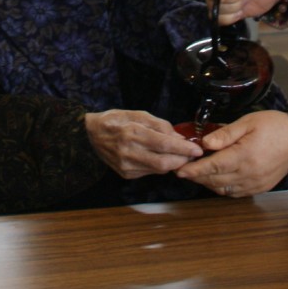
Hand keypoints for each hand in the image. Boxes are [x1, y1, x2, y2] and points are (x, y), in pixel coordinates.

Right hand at [84, 110, 202, 178]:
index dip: (183, 148)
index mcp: (132, 132)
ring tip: (179, 154)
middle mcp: (129, 151)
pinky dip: (160, 166)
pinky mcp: (126, 174)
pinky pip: (150, 172)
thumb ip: (159, 125)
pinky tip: (161, 157)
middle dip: (182, 160)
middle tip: (191, 154)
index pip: (164, 144)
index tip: (197, 149)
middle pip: (164, 162)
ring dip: (173, 163)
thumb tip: (178, 137)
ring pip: (159, 169)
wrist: (90, 135)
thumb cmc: (115, 120)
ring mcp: (126, 166)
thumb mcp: (137, 114)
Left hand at [174, 110, 287, 196]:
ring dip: (208, 183)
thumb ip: (225, 134)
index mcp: (244, 156)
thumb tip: (204, 144)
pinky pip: (236, 193)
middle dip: (197, 176)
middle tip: (184, 169)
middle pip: (215, 179)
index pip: (212, 166)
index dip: (194, 169)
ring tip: (198, 173)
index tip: (179, 170)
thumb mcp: (248, 122)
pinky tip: (217, 179)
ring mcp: (255, 184)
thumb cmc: (273, 126)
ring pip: (223, 189)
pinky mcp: (261, 188)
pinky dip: (222, 188)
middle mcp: (249, 174)